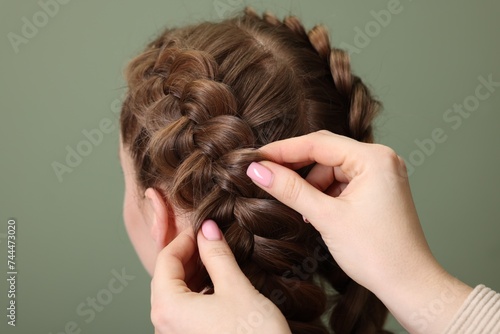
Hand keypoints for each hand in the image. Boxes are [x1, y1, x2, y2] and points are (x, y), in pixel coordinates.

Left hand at [150, 219, 290, 333]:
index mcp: (168, 307)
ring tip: (216, 259)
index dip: (184, 238)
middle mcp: (164, 325)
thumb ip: (218, 255)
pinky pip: (184, 311)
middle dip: (188, 255)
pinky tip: (217, 286)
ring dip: (194, 273)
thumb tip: (208, 229)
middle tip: (211, 240)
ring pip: (176, 294)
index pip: (165, 260)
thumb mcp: (236, 289)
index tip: (203, 228)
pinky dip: (198, 292)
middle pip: (167, 277)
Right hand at [246, 130, 471, 332]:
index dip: (282, 150)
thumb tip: (258, 170)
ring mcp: (381, 173)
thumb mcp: (326, 217)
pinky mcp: (378, 188)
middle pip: (325, 152)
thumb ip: (290, 189)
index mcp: (374, 158)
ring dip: (310, 184)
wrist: (409, 284)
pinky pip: (342, 181)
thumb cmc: (376, 253)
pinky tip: (313, 210)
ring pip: (331, 168)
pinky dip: (324, 193)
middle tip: (265, 176)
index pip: (318, 143)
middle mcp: (381, 159)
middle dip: (295, 166)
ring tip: (298, 208)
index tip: (255, 158)